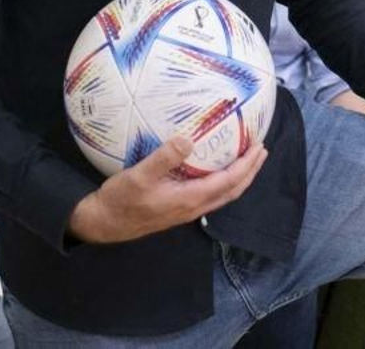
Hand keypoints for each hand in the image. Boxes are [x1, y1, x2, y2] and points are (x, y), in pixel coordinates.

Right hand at [68, 136, 266, 244]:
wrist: (103, 224)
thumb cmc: (120, 200)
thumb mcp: (139, 176)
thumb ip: (164, 158)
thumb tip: (187, 140)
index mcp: (189, 199)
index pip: (228, 182)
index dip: (246, 165)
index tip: (258, 147)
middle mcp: (193, 207)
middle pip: (232, 190)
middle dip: (250, 171)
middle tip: (261, 150)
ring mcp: (187, 210)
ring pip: (223, 195)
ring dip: (239, 177)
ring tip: (247, 159)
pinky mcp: (179, 209)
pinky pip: (211, 195)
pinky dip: (223, 181)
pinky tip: (216, 169)